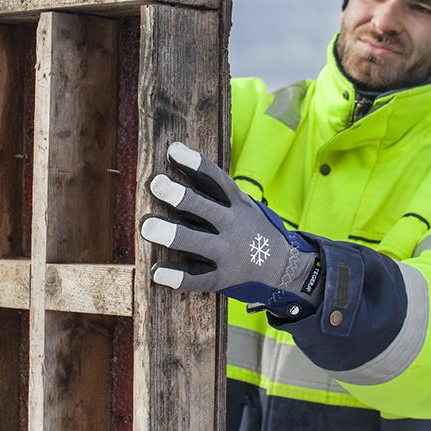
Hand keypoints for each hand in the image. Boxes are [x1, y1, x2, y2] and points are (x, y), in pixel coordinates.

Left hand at [140, 142, 322, 319]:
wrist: (284, 267)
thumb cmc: (251, 228)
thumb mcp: (242, 205)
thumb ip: (212, 191)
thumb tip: (174, 159)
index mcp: (237, 203)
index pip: (216, 179)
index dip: (195, 164)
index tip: (173, 150)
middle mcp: (233, 225)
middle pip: (204, 207)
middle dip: (180, 196)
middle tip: (156, 183)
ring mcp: (228, 253)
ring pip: (198, 242)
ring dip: (173, 234)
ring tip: (147, 227)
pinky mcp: (223, 279)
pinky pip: (198, 279)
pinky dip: (178, 277)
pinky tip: (158, 272)